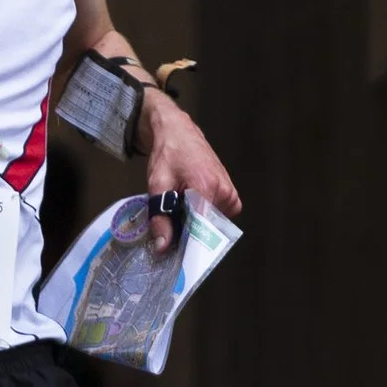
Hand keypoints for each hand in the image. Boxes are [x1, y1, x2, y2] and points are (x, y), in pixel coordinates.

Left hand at [139, 92, 239, 253]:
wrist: (178, 132)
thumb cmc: (167, 155)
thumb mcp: (157, 185)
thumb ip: (161, 217)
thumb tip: (163, 247)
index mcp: (207, 188)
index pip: (203, 230)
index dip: (188, 245)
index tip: (174, 254)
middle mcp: (224, 192)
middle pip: (209, 229)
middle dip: (190, 236)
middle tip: (170, 236)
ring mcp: (230, 192)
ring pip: (214, 224)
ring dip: (196, 225)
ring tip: (179, 216)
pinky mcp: (230, 193)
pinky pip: (218, 215)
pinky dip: (204, 216)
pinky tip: (189, 208)